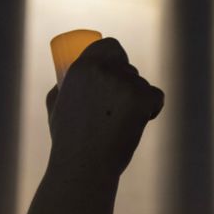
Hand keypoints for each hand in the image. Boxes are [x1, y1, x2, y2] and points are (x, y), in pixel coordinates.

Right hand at [45, 38, 163, 178]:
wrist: (84, 167)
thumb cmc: (69, 143)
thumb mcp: (57, 107)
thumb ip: (65, 87)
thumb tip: (67, 78)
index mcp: (81, 68)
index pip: (108, 46)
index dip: (114, 57)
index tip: (116, 70)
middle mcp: (103, 69)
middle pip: (128, 67)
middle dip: (127, 84)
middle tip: (120, 107)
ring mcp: (124, 82)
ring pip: (141, 84)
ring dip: (136, 100)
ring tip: (118, 126)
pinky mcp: (141, 97)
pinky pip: (156, 96)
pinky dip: (152, 110)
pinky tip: (137, 124)